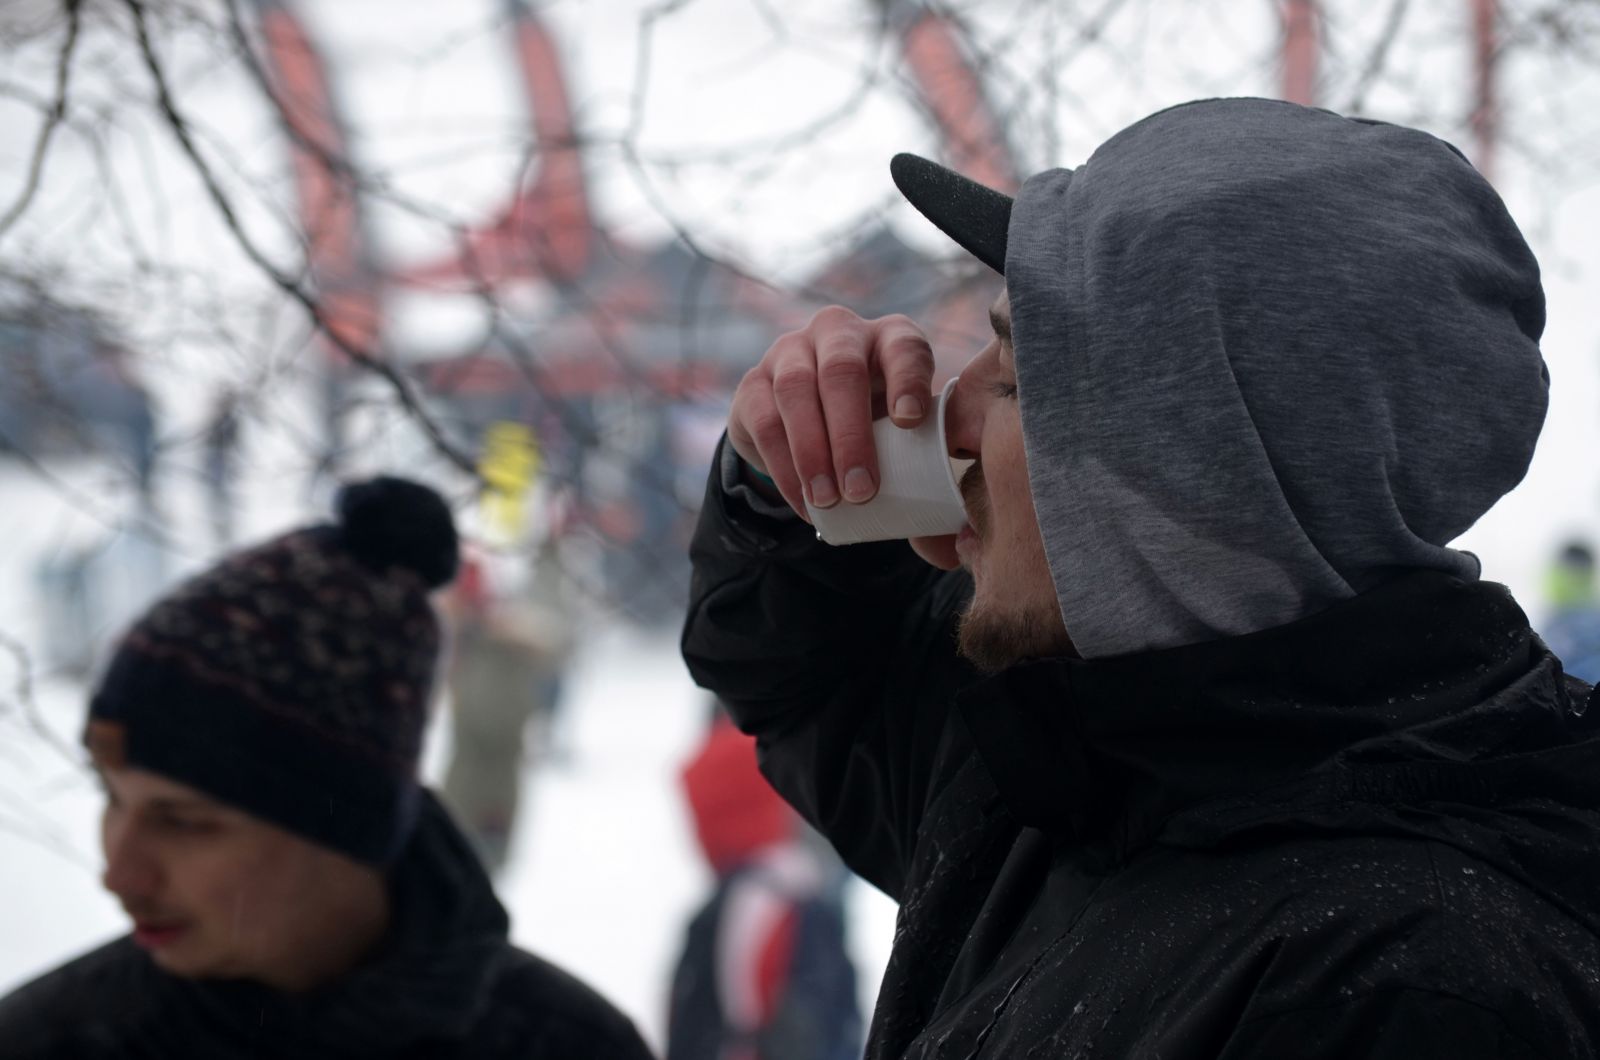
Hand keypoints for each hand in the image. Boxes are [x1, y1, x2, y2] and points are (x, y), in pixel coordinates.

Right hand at [728, 307, 934, 521]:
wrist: (812, 424)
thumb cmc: (876, 426)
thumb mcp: (906, 427)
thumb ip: (927, 450)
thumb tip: (945, 516)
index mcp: (888, 337)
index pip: (903, 347)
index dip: (908, 381)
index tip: (910, 422)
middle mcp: (837, 332)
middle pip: (842, 370)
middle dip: (851, 435)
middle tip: (862, 490)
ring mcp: (789, 351)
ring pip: (795, 391)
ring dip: (812, 453)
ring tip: (828, 501)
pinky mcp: (753, 382)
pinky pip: (764, 421)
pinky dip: (784, 468)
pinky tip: (803, 503)